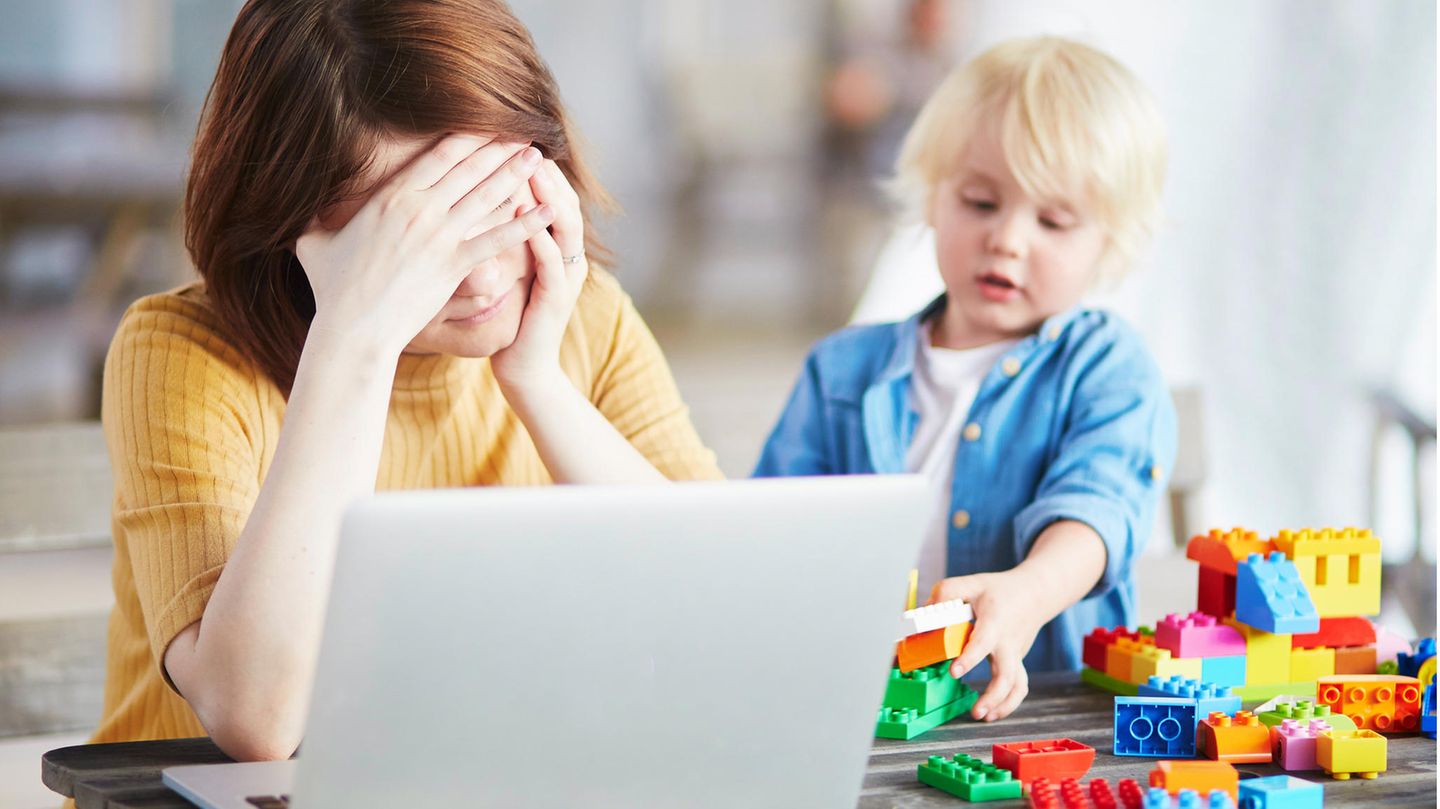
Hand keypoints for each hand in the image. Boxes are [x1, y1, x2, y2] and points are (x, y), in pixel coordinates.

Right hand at [295, 134, 554, 355]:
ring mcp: (439, 236)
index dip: (467, 137)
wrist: (353, 329)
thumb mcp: (313, 242)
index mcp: (390, 196)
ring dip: (516, 173)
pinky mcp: (455, 264)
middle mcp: (418, 209)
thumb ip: (315, 218)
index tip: (487, 126)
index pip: (438, 156)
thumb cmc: (332, 289)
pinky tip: (549, 209)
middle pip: (469, 168)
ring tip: (539, 156)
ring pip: (486, 195)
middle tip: (525, 133)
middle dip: (498, 148)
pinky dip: (526, 223)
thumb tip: (300, 205)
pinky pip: (497, 238)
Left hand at [490, 159, 587, 390]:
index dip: (535, 168)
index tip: (510, 139)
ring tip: (530, 170)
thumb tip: (478, 197)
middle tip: (524, 141)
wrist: (522, 369)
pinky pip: (553, 264)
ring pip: (566, 227)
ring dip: (549, 197)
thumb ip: (503, 235)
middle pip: (564, 202)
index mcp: (556, 248)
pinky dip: (540, 239)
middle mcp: (568, 258)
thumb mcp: (507, 268)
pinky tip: (522, 218)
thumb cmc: (509, 318)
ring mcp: (566, 279)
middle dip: (545, 172)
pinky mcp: (555, 301)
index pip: (550, 196)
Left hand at [931, 569, 1045, 721]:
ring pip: (1017, 686)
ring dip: (1002, 705)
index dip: (968, 658)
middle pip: (1007, 675)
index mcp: (995, 623)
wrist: (1035, 593)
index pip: (982, 643)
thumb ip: (946, 594)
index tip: (954, 671)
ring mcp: (1015, 655)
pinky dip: (1008, 703)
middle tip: (975, 711)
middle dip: (992, 696)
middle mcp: (1007, 643)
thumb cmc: (999, 590)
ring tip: (982, 716)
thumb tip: (925, 613)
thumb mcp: (971, 583)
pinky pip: (1018, 687)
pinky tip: (992, 712)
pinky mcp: (1017, 662)